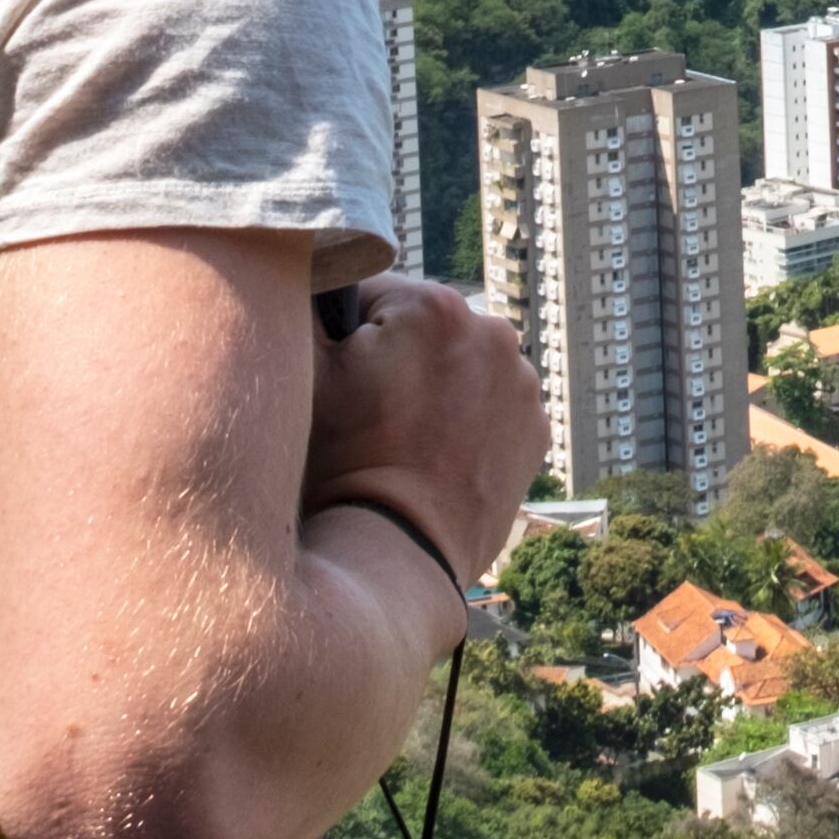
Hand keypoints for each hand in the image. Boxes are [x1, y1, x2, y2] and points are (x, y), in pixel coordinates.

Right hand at [304, 272, 547, 589]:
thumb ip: (305, 307)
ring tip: (401, 440)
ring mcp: (522, 383)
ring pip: (459, 367)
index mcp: (435, 305)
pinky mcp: (536, 429)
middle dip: (394, 360)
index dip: (343, 338)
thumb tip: (313, 285)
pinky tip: (435, 456)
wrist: (396, 554)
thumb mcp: (302, 373)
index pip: (371, 295)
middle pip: (421, 330)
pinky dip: (466, 422)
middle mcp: (493, 331)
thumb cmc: (340, 463)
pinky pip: (491, 407)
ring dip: (433, 389)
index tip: (338, 383)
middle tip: (367, 417)